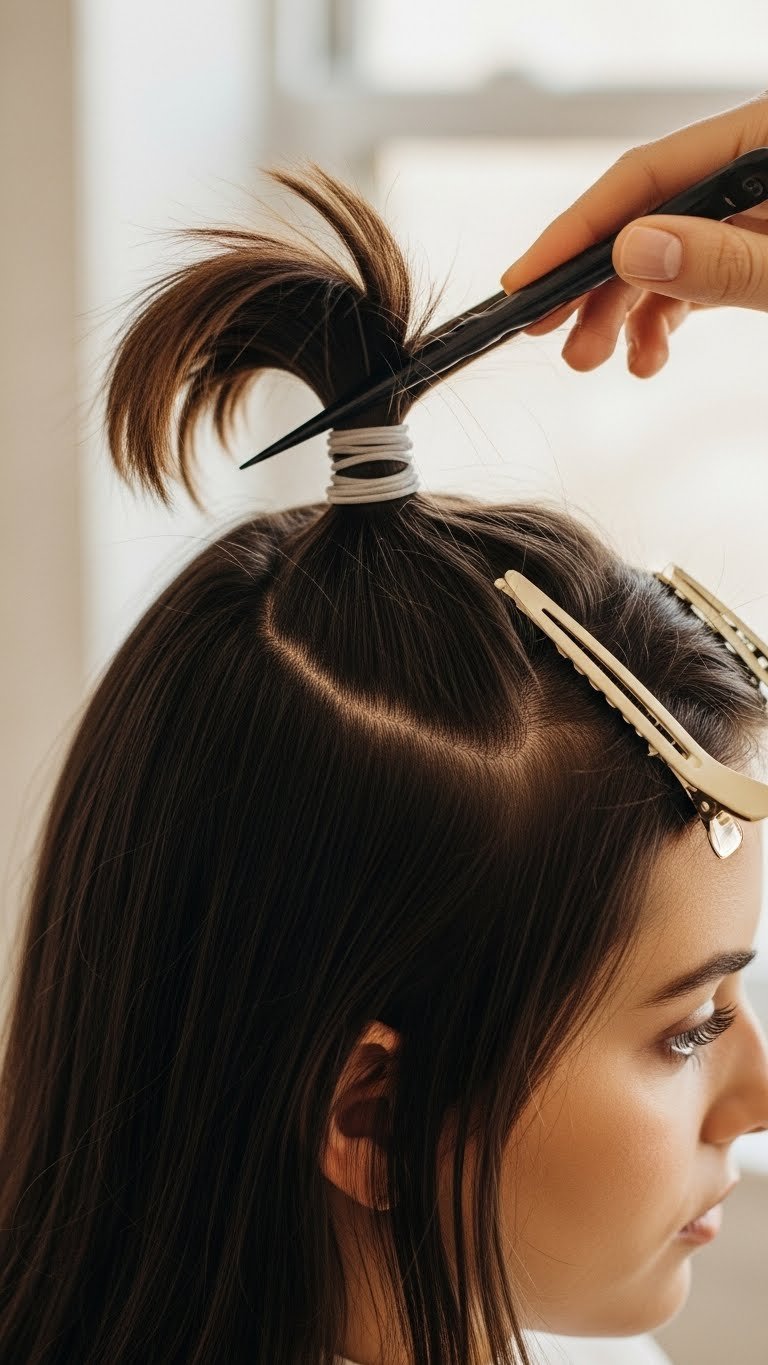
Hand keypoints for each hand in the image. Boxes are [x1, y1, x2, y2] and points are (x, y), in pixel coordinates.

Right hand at [499, 89, 767, 377]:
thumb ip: (723, 258)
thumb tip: (629, 250)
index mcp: (758, 138)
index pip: (641, 177)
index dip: (575, 231)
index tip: (524, 281)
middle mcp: (744, 170)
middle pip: (641, 217)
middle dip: (591, 284)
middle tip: (547, 334)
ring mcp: (747, 212)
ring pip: (659, 256)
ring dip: (617, 313)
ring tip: (590, 359)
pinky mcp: (751, 247)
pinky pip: (689, 277)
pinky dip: (659, 319)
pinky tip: (644, 356)